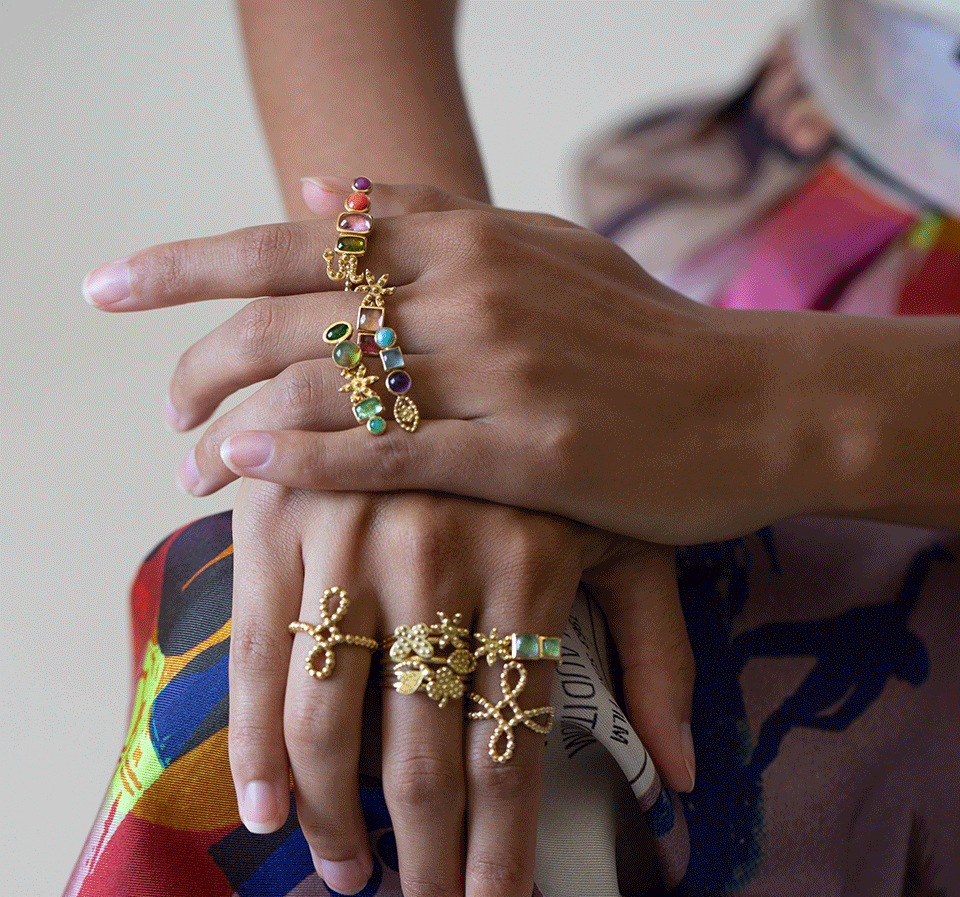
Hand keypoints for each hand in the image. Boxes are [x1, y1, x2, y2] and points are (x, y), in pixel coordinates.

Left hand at [83, 180, 831, 545]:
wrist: (760, 405)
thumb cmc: (647, 340)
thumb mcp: (542, 252)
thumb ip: (429, 218)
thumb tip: (316, 192)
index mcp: (469, 238)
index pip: (293, 237)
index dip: (188, 259)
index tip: (108, 286)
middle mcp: (471, 290)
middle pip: (289, 310)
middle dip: (196, 355)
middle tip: (159, 411)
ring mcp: (499, 372)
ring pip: (326, 383)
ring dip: (234, 418)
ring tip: (187, 464)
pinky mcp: (528, 455)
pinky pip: (391, 454)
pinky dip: (306, 459)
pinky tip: (246, 468)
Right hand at [227, 480, 693, 896]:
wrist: (449, 308)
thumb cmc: (558, 444)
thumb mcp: (627, 533)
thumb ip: (656, 651)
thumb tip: (685, 781)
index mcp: (528, 569)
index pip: (513, 755)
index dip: (497, 863)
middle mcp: (437, 562)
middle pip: (422, 760)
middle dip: (424, 865)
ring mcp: (348, 541)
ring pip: (330, 724)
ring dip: (333, 826)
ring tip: (350, 886)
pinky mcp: (277, 523)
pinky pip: (260, 659)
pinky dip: (254, 746)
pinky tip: (263, 814)